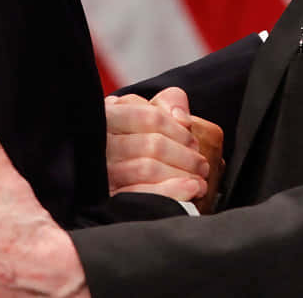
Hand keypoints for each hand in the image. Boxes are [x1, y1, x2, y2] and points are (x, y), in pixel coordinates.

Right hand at [105, 87, 223, 212]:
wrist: (108, 175)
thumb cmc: (136, 137)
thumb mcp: (150, 110)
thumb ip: (169, 102)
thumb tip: (182, 118)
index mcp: (109, 114)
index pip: (151, 117)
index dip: (178, 131)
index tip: (194, 143)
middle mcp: (100, 142)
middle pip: (152, 145)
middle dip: (185, 157)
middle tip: (202, 166)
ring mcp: (101, 172)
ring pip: (147, 169)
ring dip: (181, 175)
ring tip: (200, 182)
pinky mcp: (107, 199)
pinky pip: (138, 196)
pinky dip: (168, 192)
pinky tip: (188, 191)